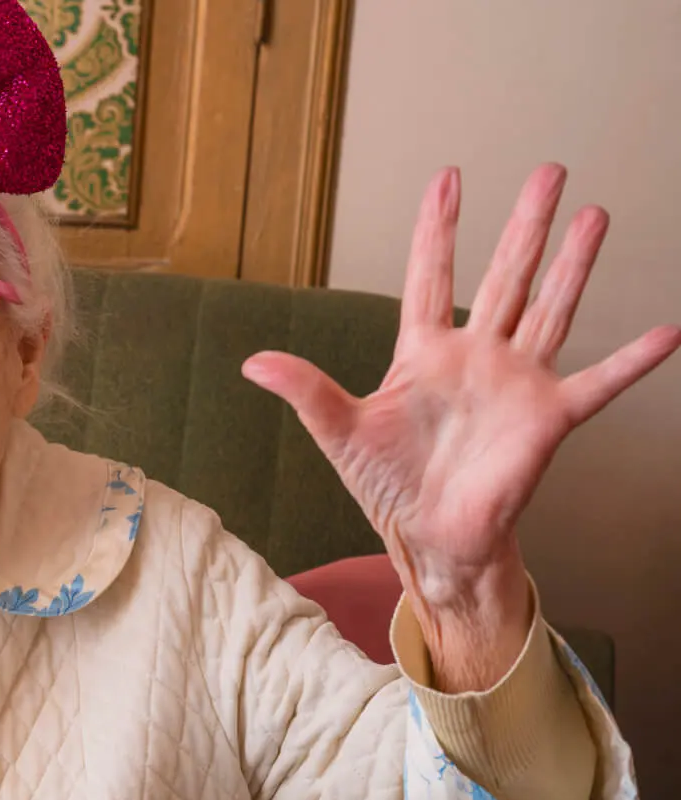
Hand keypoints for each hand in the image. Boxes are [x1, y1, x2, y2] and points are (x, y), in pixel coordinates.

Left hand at [243, 165, 679, 687]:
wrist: (430, 537)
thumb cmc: (387, 484)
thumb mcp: (340, 432)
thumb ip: (305, 391)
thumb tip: (251, 363)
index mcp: (423, 353)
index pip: (431, 276)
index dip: (438, 228)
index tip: (449, 176)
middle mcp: (477, 357)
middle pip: (505, 276)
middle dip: (525, 225)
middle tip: (550, 171)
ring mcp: (517, 382)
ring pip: (552, 309)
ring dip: (574, 265)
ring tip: (594, 214)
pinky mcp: (547, 419)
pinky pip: (598, 383)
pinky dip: (633, 361)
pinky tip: (667, 332)